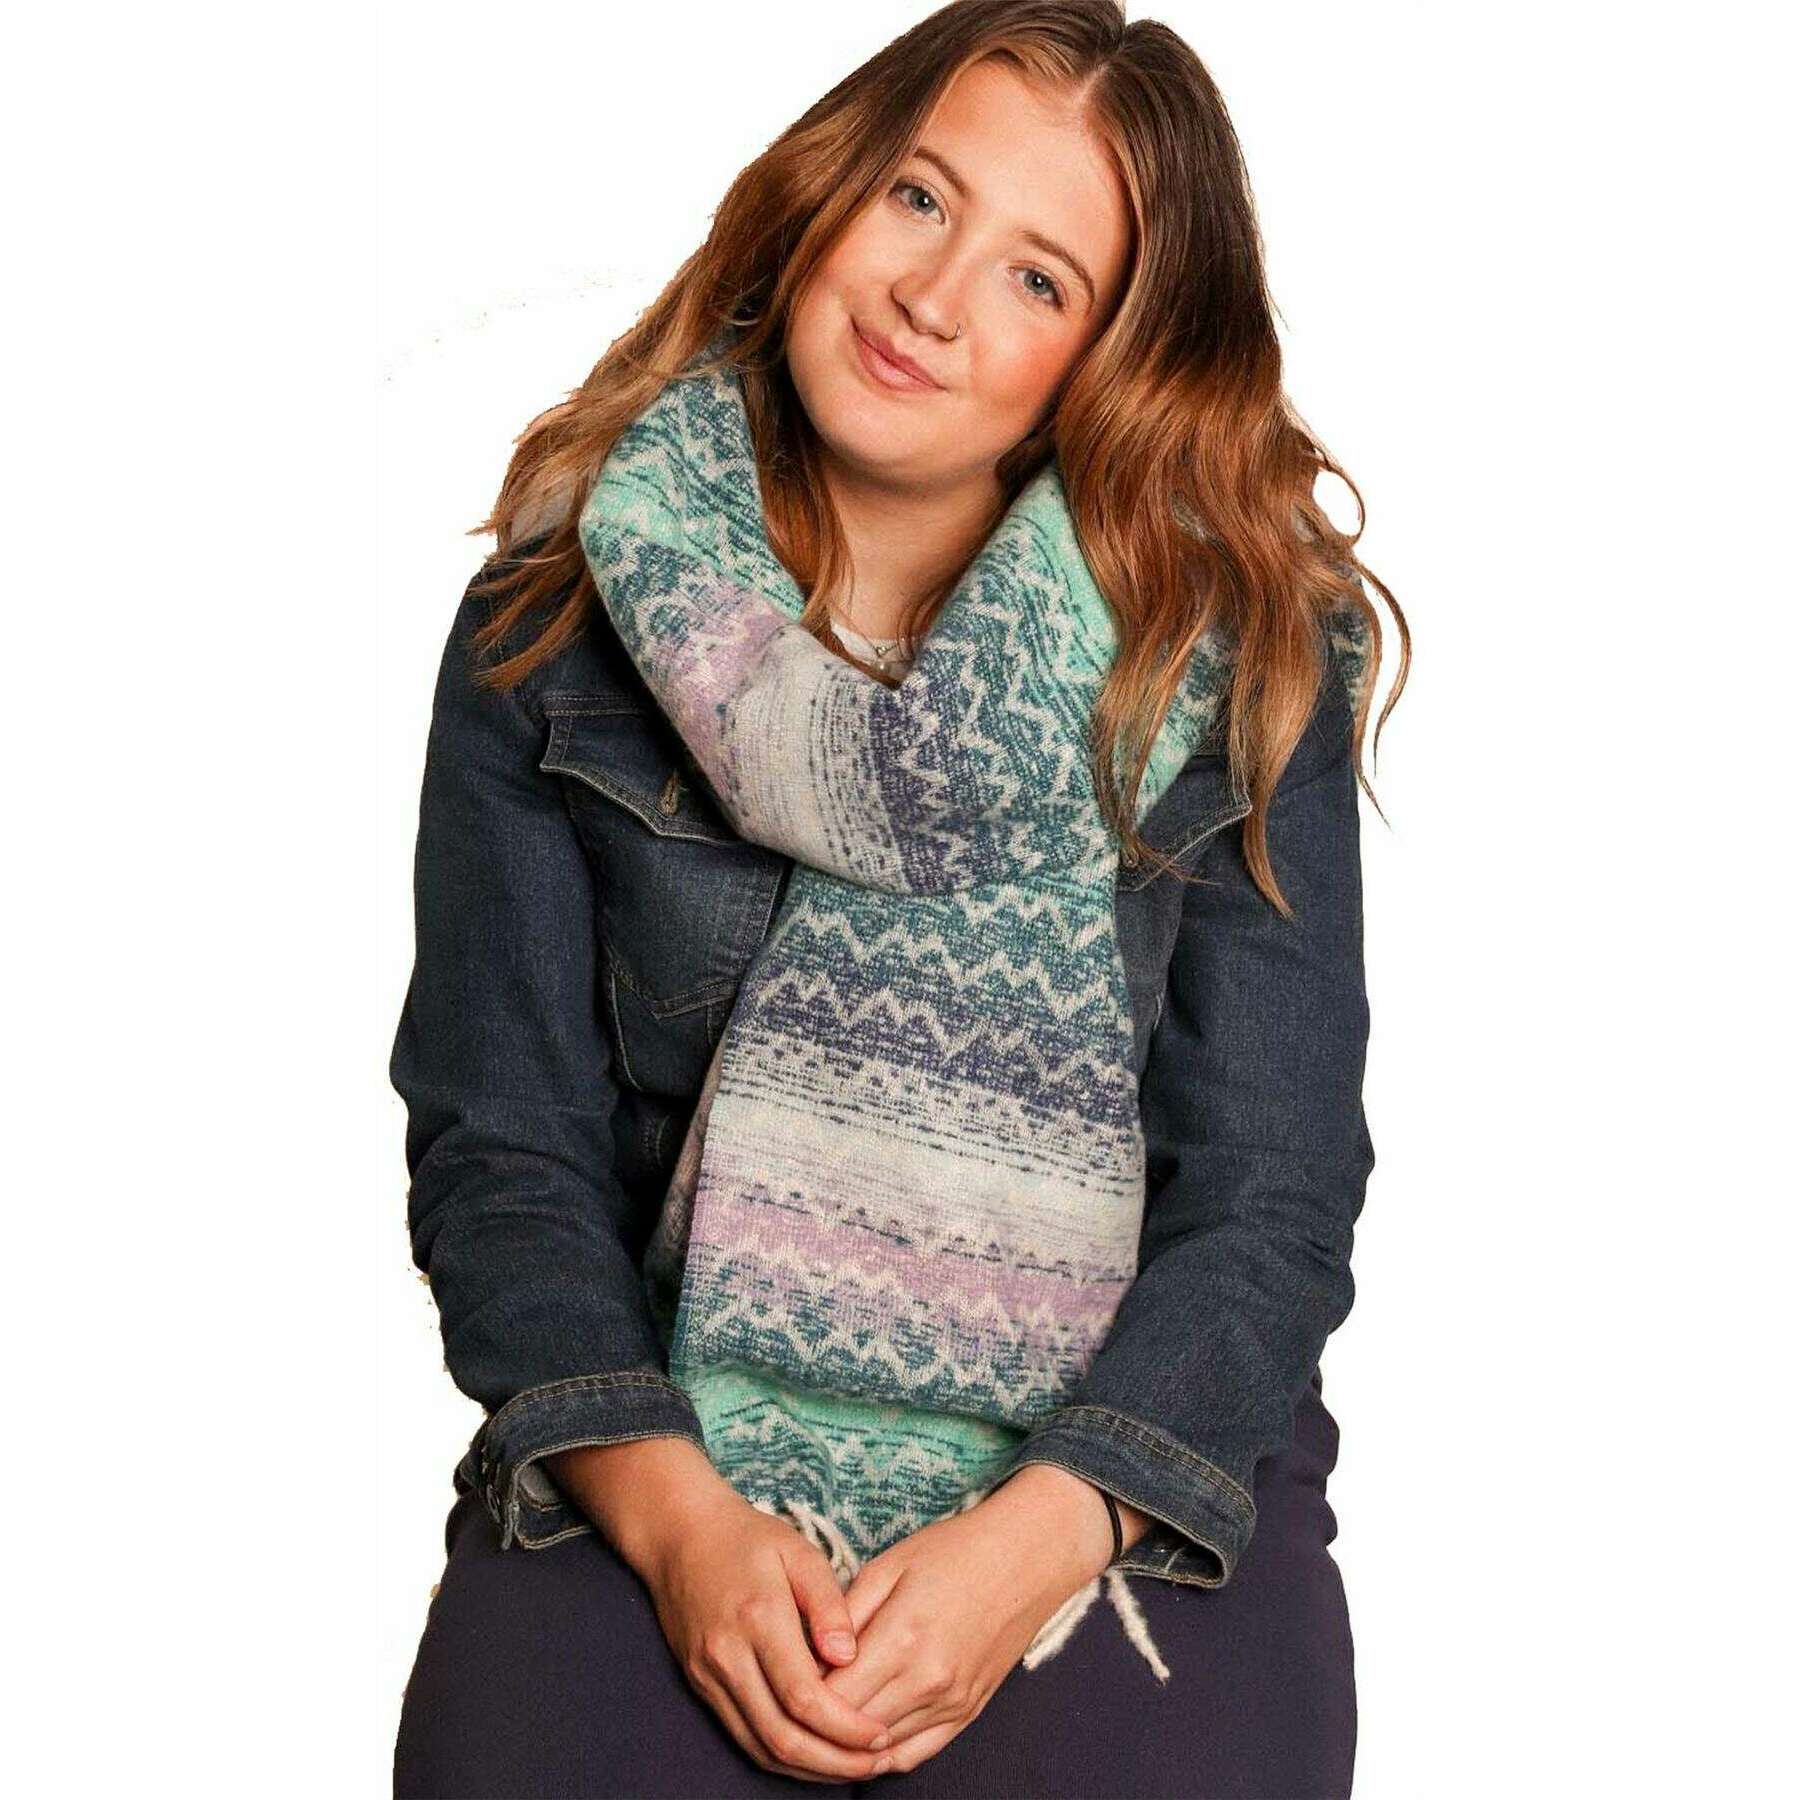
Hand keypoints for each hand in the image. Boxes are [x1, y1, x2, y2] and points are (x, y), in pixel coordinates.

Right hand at [544, 1438, 895, 1783]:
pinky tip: (811, 1755)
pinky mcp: (700, 1685)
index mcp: (759, 1619)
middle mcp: (728, 1656)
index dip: (845, 1728)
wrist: (679, 1535)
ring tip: (850, 1766)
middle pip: (782, 1736)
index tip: (880, 1735)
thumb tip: (848, 1656)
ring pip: (760, 1747)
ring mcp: (709, 1675)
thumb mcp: (799, 1551)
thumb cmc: (747, 1538)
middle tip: (874, 1765)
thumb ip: (829, 1603)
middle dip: (833, 1762)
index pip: (804, 1697)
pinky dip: (779, 1756)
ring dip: (808, 1768)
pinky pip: (742, 1736)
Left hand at [816, 1464, 1141, 1774]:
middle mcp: (928, 1681)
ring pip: (880, 1749)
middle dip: (814, 1724)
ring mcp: (951, 1702)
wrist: (1025, 1558)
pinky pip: (915, 1754)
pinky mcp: (967, 1712)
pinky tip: (858, 1743)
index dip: (798, 1694)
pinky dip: (881, 1756)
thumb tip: (812, 1656)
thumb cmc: (954, 1552)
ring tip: (815, 1725)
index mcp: (903, 1638)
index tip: (780, 1679)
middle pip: (851, 1729)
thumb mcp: (889, 1565)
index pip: (831, 1696)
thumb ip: (846, 1615)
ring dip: (844, 1745)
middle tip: (788, 1704)